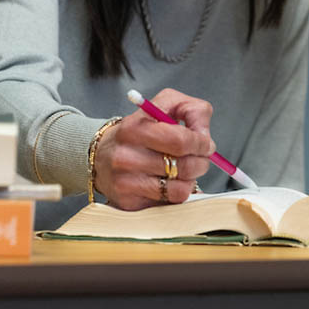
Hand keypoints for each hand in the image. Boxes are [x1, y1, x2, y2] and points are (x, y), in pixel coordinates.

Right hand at [92, 88, 214, 209]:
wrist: (102, 154)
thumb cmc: (140, 129)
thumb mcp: (164, 105)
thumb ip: (192, 110)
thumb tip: (205, 135)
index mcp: (134, 128)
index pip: (180, 140)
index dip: (201, 143)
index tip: (206, 144)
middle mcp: (126, 156)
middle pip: (184, 166)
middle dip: (201, 162)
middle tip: (200, 157)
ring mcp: (125, 182)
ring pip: (180, 189)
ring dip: (191, 179)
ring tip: (184, 169)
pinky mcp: (129, 203)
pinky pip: (170, 203)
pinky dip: (178, 193)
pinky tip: (171, 182)